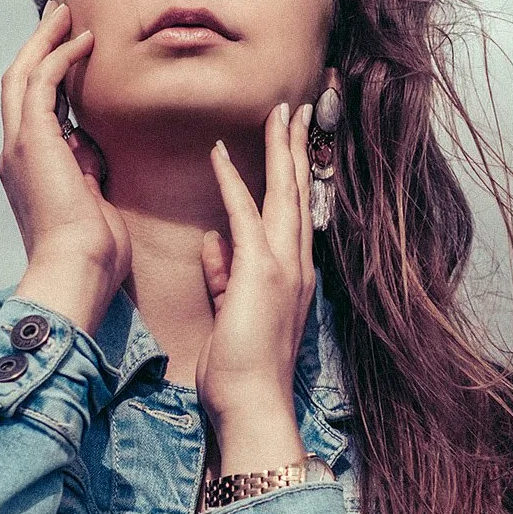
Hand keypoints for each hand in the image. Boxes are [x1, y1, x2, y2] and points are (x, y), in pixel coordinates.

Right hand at [0, 1, 130, 331]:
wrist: (76, 270)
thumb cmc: (92, 250)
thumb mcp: (92, 199)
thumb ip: (85, 169)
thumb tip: (89, 144)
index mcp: (27, 170)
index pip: (31, 111)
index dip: (46, 77)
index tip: (67, 52)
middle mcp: (15, 154)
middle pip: (17, 83)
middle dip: (37, 47)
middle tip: (59, 17)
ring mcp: (19, 146)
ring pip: (22, 75)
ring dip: (44, 41)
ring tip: (65, 14)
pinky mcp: (33, 141)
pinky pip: (43, 83)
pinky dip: (60, 57)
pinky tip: (83, 42)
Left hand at [197, 101, 316, 469]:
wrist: (254, 404)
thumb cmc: (241, 371)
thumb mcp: (231, 315)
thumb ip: (225, 276)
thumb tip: (214, 244)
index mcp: (291, 276)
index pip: (291, 214)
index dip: (292, 175)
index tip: (290, 142)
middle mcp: (296, 265)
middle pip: (298, 193)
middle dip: (296, 148)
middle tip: (296, 109)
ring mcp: (283, 266)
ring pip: (284, 194)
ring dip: (279, 150)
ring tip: (278, 112)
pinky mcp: (260, 271)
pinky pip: (244, 214)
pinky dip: (232, 181)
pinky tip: (219, 152)